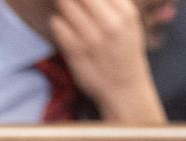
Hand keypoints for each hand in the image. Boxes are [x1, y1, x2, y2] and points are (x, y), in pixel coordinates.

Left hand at [49, 0, 167, 123]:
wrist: (124, 87)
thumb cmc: (124, 49)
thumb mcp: (129, 21)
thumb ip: (114, 2)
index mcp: (125, 13)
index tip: (84, 2)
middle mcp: (110, 24)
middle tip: (73, 3)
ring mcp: (92, 39)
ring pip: (65, 4)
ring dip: (64, 5)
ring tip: (70, 13)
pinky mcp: (75, 52)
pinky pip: (56, 24)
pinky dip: (57, 22)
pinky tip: (65, 27)